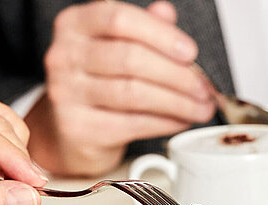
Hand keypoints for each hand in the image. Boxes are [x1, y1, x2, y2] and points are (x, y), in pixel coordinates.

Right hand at [28, 0, 214, 175]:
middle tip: (203, 87)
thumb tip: (166, 13)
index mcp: (74, 24)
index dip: (160, 35)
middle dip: (177, 75)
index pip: (119, 19)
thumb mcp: (117, 45)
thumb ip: (142, 27)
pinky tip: (180, 120)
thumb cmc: (98, 81)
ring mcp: (65, 93)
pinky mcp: (77, 128)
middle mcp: (63, 55)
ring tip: (199, 107)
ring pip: (133, 94)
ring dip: (177, 102)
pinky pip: (132, 124)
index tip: (190, 52)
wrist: (70, 129)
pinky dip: (164, 123)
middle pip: (129, 59)